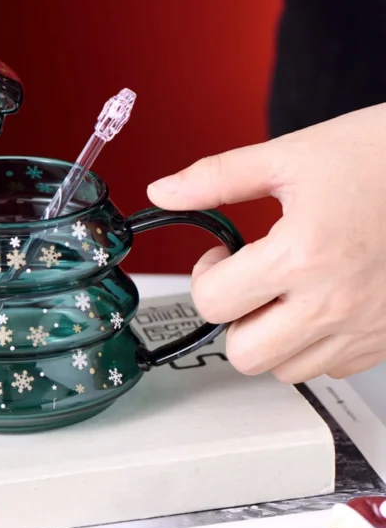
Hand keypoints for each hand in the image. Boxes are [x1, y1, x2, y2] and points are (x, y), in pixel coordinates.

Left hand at [147, 103, 385, 382]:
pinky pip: (330, 368)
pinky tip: (318, 301)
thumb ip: (215, 179)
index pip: (214, 302)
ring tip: (284, 290)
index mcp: (302, 254)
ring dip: (270, 335)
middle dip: (233, 316)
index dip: (205, 274)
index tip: (222, 254)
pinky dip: (312, 343)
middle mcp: (335, 301)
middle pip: (245, 354)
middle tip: (246, 280)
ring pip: (286, 370)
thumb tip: (163, 192)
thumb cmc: (374, 157)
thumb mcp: (285, 157)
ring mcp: (364, 326)